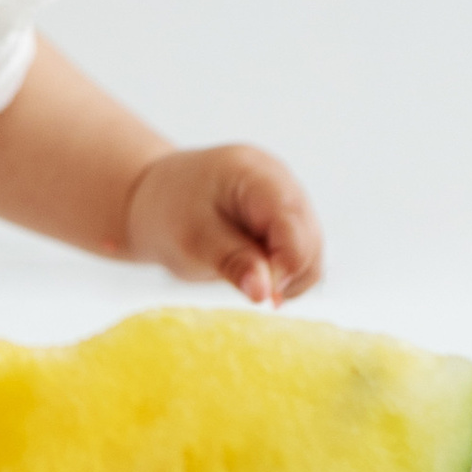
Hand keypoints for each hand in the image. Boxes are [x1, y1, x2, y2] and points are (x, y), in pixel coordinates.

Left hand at [122, 144, 324, 304]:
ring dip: (289, 277)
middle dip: (288, 275)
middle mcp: (282, 182)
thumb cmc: (170, 212)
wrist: (159, 197)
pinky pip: (302, 254)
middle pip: (309, 239)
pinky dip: (286, 274)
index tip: (264, 296)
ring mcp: (288, 200)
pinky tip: (258, 278)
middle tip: (255, 294)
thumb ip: (232, 262)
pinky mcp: (288, 220)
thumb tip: (265, 293)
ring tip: (249, 282)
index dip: (286, 265)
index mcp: (256, 175)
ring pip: (312, 251)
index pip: (291, 223)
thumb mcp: (191, 240)